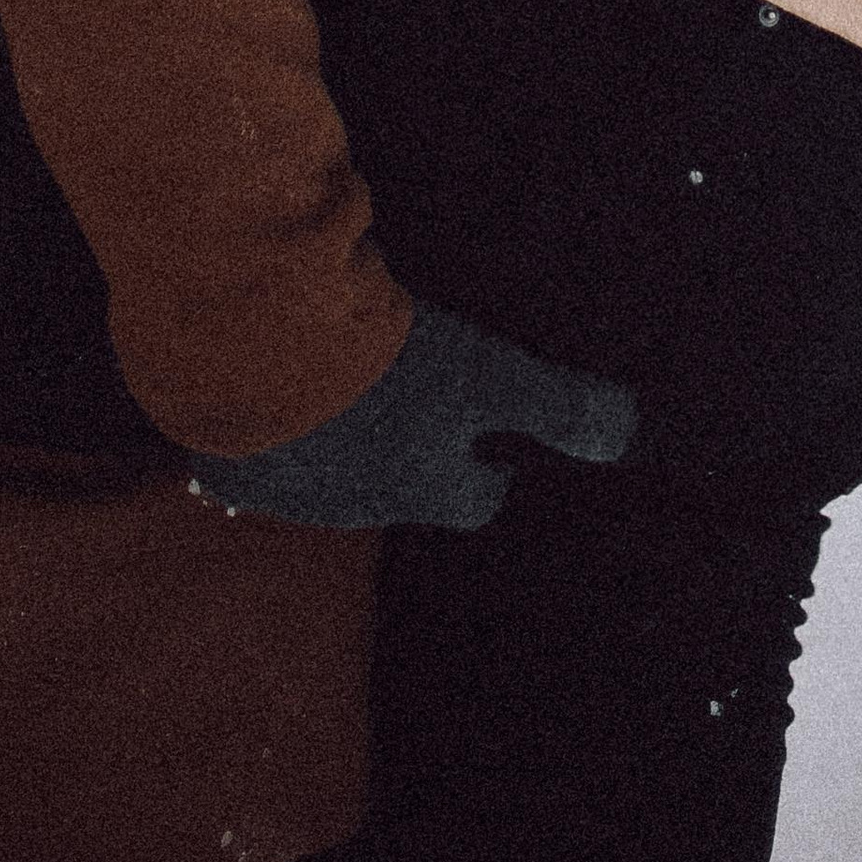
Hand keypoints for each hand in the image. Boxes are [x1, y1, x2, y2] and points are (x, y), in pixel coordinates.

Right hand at [184, 297, 635, 532]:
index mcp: (425, 489)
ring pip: (330, 473)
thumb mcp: (487, 370)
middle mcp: (362, 508)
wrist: (260, 353)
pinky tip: (272, 383)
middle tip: (410, 380)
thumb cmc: (383, 363)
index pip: (479, 496)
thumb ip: (558, 403)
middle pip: (403, 483)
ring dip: (339, 434)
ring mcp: (294, 497)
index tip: (493, 425)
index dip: (494, 461)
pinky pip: (259, 464)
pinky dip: (270, 431)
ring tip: (338, 373)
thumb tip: (628, 432)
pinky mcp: (234, 474)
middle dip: (412, 444)